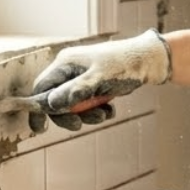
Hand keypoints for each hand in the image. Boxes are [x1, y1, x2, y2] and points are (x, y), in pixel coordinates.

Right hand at [31, 29, 170, 129]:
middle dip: (69, 115)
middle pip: (56, 100)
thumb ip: (75, 91)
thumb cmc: (124, 65)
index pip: (42, 87)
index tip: (41, 128)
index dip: (39, 108)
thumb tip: (50, 104)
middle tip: (80, 125)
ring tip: (104, 114)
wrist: (149, 61)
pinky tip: (110, 109)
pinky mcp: (94, 85)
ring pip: (73, 105)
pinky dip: (96, 110)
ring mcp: (82, 78)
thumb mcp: (99, 79)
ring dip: (86, 114)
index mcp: (65, 63)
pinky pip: (87, 104)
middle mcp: (70, 70)